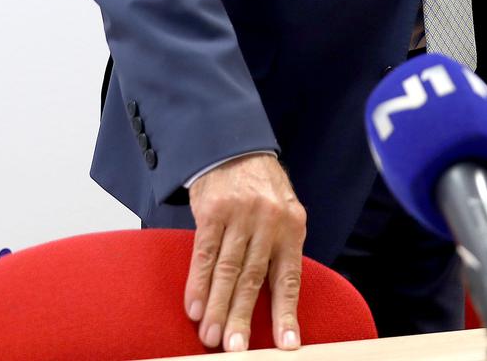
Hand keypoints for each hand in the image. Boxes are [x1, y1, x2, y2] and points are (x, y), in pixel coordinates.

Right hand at [185, 153, 307, 351]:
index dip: (286, 313)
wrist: (235, 147)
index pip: (288, 278)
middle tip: (236, 350)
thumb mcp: (284, 213)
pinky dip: (197, 283)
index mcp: (292, 227)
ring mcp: (239, 216)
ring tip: (211, 338)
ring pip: (226, 270)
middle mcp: (268, 222)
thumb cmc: (262, 189)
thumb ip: (280, 251)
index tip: (288, 345)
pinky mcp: (212, 211)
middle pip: (253, 279)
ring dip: (217, 307)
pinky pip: (203, 253)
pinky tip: (194, 307)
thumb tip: (279, 303)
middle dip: (242, 318)